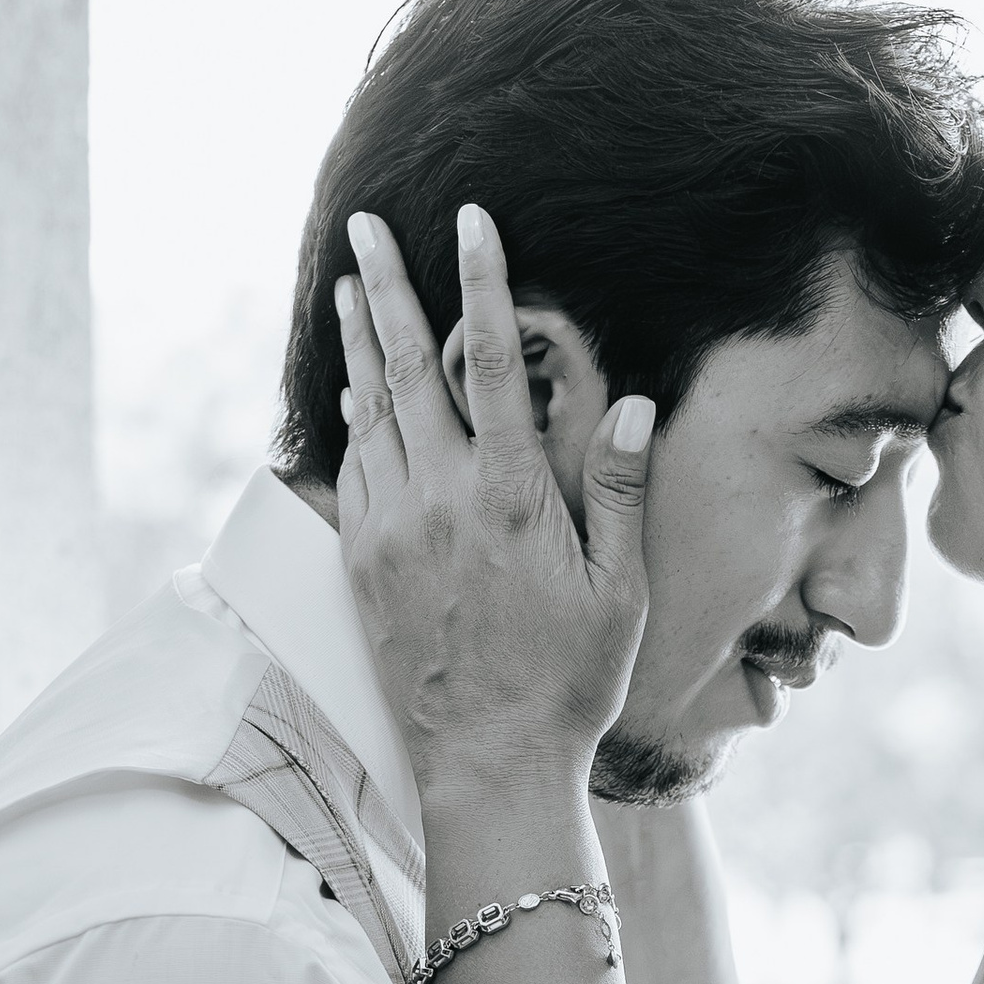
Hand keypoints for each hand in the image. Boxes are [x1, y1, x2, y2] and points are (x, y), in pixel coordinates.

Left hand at [335, 206, 653, 791]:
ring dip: (361, 344)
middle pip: (407, 369)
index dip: (481, 281)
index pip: (493, 362)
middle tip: (365, 227)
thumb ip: (619, 491)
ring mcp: (391, 531)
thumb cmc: (569, 682)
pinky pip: (354, 471)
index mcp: (509, 496)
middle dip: (388, 288)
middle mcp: (439, 500)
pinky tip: (356, 393)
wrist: (490, 764)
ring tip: (350, 288)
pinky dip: (355, 420)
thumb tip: (632, 407)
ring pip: (369, 412)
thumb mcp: (620, 591)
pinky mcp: (363, 566)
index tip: (471, 220)